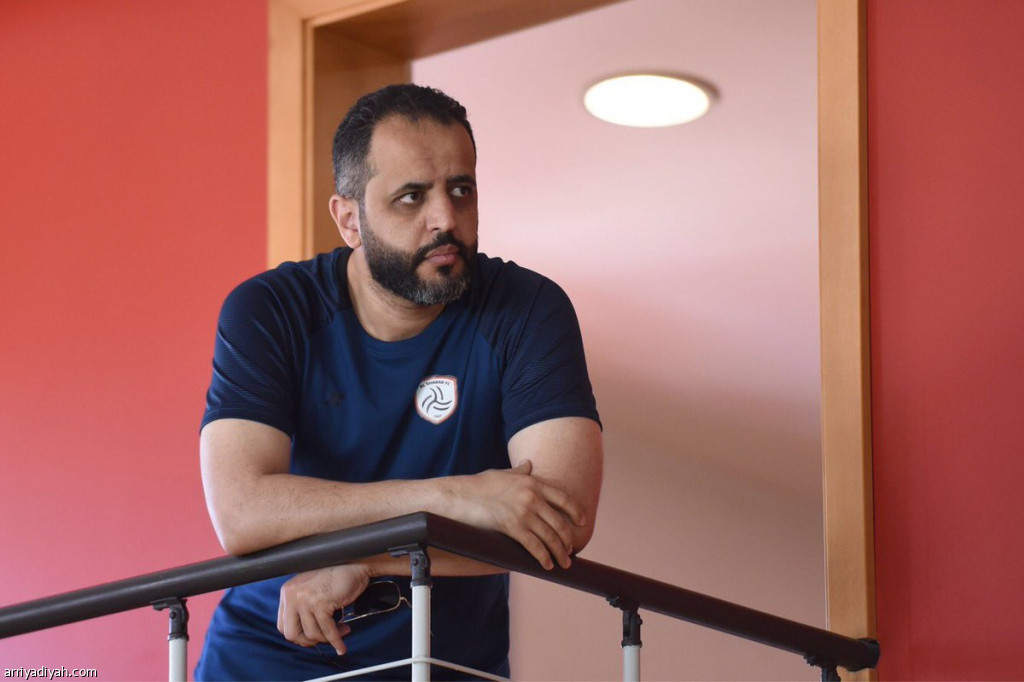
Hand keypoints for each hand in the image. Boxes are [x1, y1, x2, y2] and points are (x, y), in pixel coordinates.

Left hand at [277, 563, 370, 654]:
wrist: (355, 562)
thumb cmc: (336, 575)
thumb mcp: (311, 588)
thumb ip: (303, 606)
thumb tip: (305, 635)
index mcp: (287, 592)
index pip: (283, 625)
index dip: (298, 635)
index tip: (312, 636)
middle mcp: (292, 595)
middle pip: (292, 634)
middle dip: (309, 641)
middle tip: (324, 639)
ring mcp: (304, 600)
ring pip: (311, 634)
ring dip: (327, 639)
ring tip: (341, 632)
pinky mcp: (320, 604)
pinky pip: (327, 631)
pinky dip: (336, 641)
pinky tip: (341, 645)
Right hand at [448, 460, 585, 569]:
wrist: (459, 495)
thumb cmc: (477, 485)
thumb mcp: (501, 473)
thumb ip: (518, 472)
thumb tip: (528, 464)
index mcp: (532, 482)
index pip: (563, 498)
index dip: (576, 511)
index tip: (582, 521)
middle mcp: (532, 496)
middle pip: (559, 521)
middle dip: (568, 539)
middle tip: (570, 549)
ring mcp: (523, 512)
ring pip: (550, 536)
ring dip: (560, 552)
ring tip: (564, 562)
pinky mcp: (513, 527)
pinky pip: (535, 546)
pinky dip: (543, 557)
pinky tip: (547, 565)